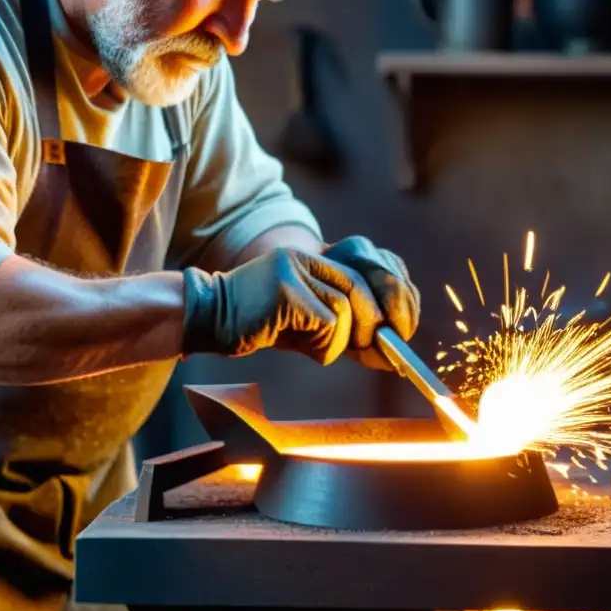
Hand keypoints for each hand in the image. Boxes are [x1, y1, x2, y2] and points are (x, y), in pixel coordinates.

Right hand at [181, 237, 419, 366]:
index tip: (402, 332)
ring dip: (341, 341)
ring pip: (347, 310)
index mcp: (319, 257)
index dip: (397, 298)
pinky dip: (323, 346)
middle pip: (365, 287)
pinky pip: (327, 324)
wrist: (208, 319)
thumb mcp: (310, 322)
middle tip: (378, 353)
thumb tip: (389, 353)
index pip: (375, 266)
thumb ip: (346, 327)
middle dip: (378, 325)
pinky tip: (301, 346)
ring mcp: (295, 270)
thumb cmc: (260, 325)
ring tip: (316, 347)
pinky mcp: (285, 291)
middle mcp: (308, 257)